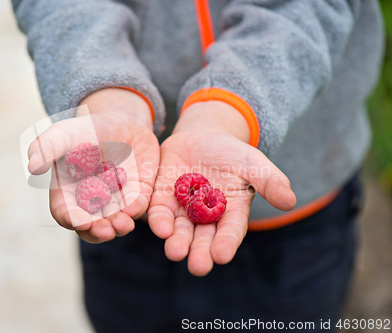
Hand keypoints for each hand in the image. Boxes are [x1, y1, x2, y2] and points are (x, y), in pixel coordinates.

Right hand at [28, 88, 159, 242]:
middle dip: (98, 231)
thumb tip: (32, 167)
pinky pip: (138, 206)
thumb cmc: (84, 129)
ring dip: (119, 226)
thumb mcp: (64, 134)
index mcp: (67, 193)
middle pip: (92, 226)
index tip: (81, 221)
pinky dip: (136, 209)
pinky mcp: (137, 194)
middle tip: (105, 230)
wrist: (119, 120)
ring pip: (116, 221)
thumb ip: (47, 147)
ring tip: (123, 224)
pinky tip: (135, 208)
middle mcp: (91, 203)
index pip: (65, 212)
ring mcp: (115, 201)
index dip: (72, 219)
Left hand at [147, 101, 295, 275]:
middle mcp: (206, 217)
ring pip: (179, 230)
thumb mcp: (254, 163)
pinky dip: (159, 221)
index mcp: (231, 213)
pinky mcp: (162, 198)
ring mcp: (183, 209)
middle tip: (198, 266)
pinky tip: (160, 228)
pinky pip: (160, 212)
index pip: (230, 232)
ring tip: (175, 252)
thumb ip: (270, 181)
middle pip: (203, 239)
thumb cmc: (232, 153)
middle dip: (200, 253)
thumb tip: (290, 201)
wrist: (201, 137)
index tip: (222, 256)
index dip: (226, 244)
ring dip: (177, 242)